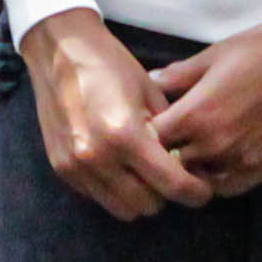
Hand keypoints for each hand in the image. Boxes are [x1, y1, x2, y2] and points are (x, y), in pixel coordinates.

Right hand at [20, 8, 210, 221]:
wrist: (60, 51)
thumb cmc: (110, 66)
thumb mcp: (150, 94)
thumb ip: (169, 134)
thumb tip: (186, 164)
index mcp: (126, 135)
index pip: (172, 185)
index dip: (195, 193)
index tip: (202, 189)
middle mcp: (98, 158)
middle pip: (147, 206)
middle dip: (165, 195)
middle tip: (171, 176)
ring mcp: (76, 167)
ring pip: (122, 209)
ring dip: (139, 197)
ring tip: (143, 173)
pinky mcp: (61, 169)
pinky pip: (98, 197)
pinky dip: (114, 189)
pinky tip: (118, 165)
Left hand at [142, 0, 261, 199]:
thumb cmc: (258, 49)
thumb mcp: (209, 57)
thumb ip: (176, 76)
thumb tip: (151, 82)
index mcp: (195, 115)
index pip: (152, 139)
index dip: (148, 130)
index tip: (151, 122)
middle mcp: (214, 144)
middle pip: (172, 162)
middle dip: (167, 150)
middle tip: (171, 136)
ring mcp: (240, 160)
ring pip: (198, 178)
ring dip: (192, 166)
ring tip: (194, 147)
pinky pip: (227, 187)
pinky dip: (217, 177)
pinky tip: (217, 159)